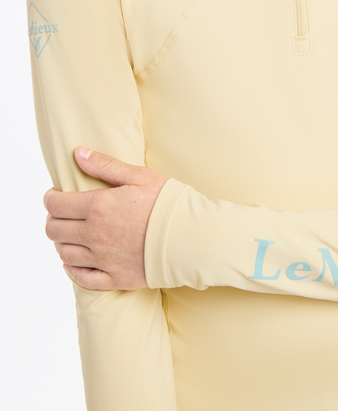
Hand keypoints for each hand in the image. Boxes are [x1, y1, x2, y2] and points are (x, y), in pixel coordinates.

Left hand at [43, 146, 168, 290]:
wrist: (191, 237)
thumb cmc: (167, 202)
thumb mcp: (139, 176)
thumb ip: (106, 165)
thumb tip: (78, 153)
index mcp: (98, 207)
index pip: (55, 205)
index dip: (50, 198)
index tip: (55, 194)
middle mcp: (94, 235)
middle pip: (54, 230)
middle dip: (54, 219)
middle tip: (64, 213)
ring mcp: (103, 260)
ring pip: (64, 253)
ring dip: (62, 242)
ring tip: (73, 233)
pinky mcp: (115, 278)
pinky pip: (81, 278)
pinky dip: (72, 269)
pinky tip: (75, 261)